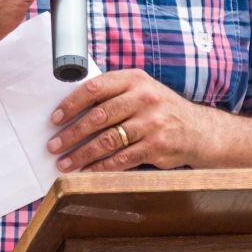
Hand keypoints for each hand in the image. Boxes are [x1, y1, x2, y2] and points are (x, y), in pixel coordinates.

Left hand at [46, 70, 215, 171]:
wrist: (198, 129)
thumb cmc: (160, 108)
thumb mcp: (141, 89)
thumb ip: (113, 92)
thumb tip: (72, 107)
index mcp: (134, 79)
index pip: (94, 88)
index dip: (71, 104)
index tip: (55, 119)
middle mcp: (144, 99)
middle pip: (97, 116)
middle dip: (71, 133)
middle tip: (53, 145)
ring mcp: (151, 123)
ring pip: (107, 141)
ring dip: (81, 154)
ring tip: (65, 163)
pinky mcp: (156, 147)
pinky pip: (121, 159)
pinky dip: (101, 167)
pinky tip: (87, 171)